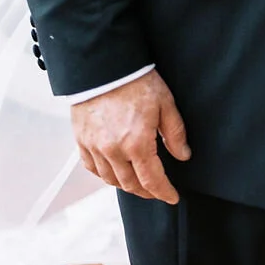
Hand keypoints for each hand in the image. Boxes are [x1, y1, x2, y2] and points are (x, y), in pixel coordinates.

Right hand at [71, 70, 189, 204]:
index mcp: (137, 144)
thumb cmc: (137, 81)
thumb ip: (175, 133)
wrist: (104, 66)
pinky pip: (92, 168)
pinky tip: (114, 172)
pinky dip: (105, 174)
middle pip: (130, 184)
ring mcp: (94, 147)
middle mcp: (113, 151)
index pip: (152, 180)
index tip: (172, 197)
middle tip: (157, 190)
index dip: (163, 192)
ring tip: (139, 183)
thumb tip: (183, 155)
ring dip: (126, 185)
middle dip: (147, 191)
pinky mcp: (81, 141)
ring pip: (111, 179)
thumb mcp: (165, 103)